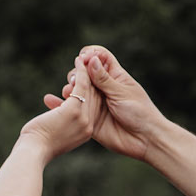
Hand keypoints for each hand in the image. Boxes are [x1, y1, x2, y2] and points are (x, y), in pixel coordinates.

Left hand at [17, 69, 101, 159]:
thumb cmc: (39, 144)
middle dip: (94, 78)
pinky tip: (79, 61)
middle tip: (91, 62)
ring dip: (88, 71)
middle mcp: (88, 126)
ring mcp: (83, 118)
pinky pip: (82, 86)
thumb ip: (63, 124)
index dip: (94, 91)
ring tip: (85, 58)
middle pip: (96, 97)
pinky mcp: (74, 110)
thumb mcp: (57, 134)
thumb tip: (57, 117)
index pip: (95, 108)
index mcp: (86, 132)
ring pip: (90, 89)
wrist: (34, 151)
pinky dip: (81, 72)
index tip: (91, 78)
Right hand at [63, 44, 166, 162]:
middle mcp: (103, 88)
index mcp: (115, 77)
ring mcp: (96, 103)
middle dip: (76, 73)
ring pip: (77, 91)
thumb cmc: (140, 113)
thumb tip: (90, 59)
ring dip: (69, 88)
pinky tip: (50, 101)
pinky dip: (60, 105)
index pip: (99, 57)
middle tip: (76, 81)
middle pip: (84, 73)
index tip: (82, 59)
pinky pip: (73, 110)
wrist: (145, 140)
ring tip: (68, 93)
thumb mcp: (122, 93)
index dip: (90, 55)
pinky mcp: (90, 119)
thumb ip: (104, 79)